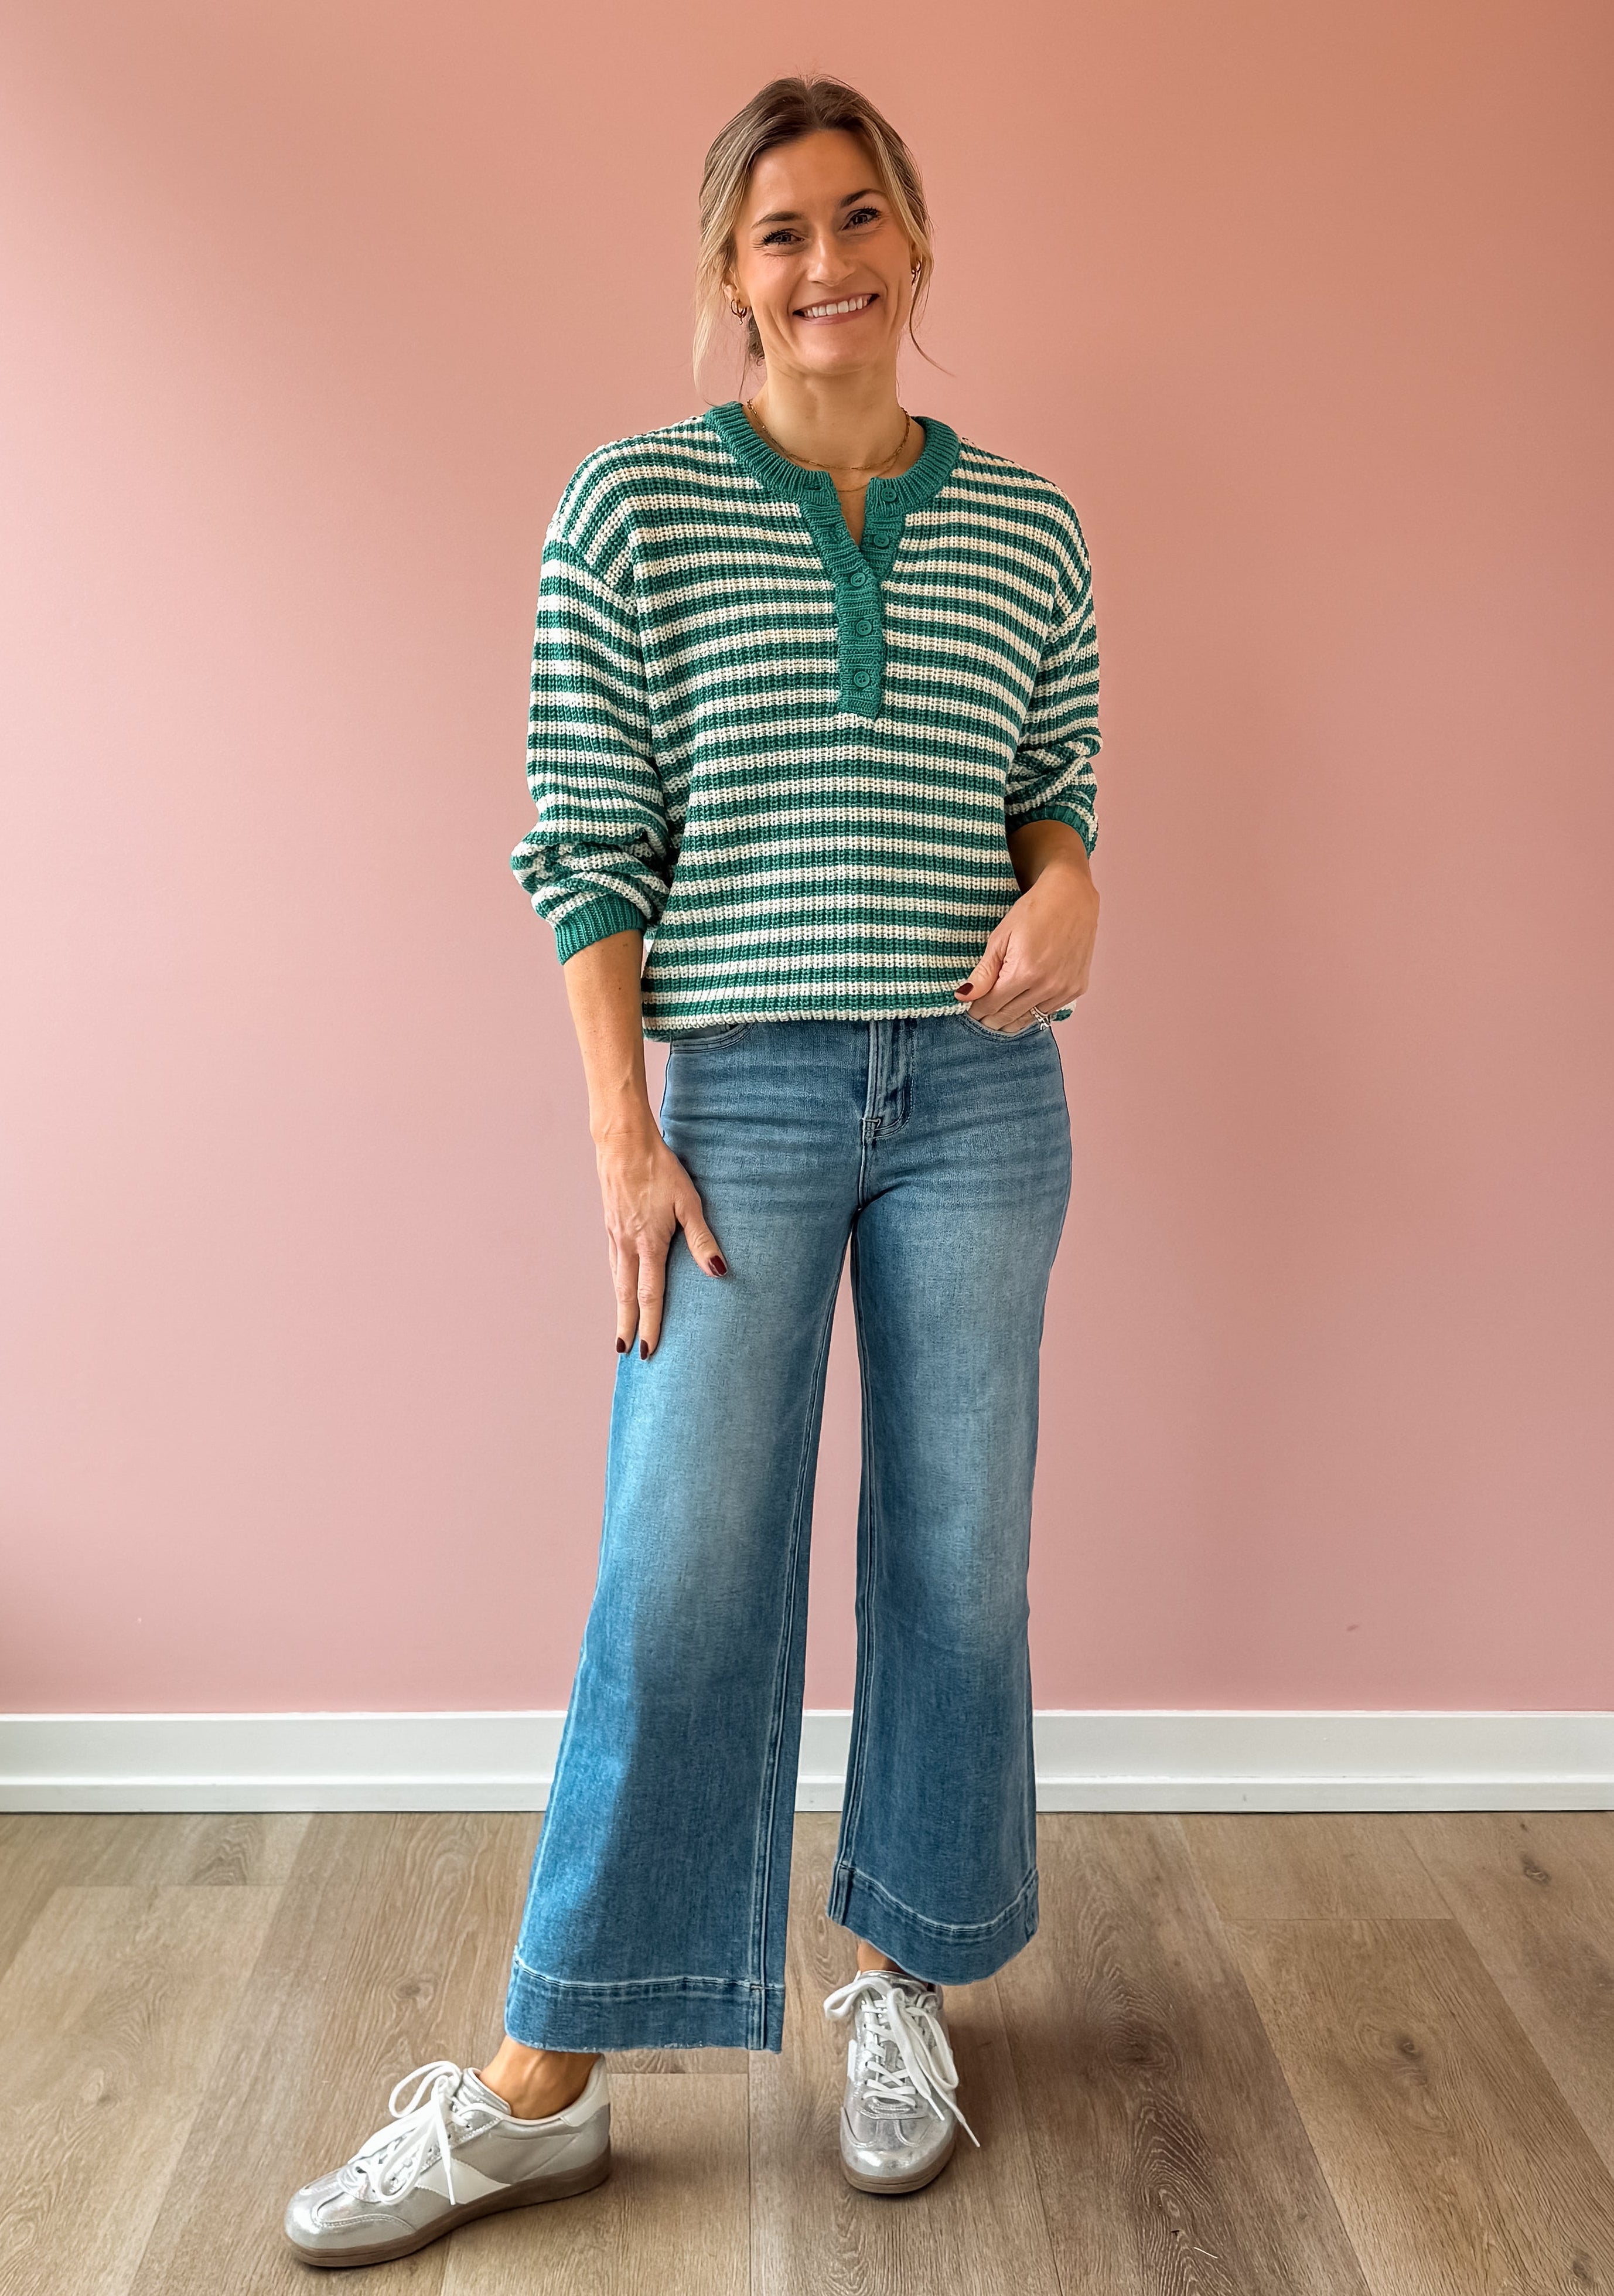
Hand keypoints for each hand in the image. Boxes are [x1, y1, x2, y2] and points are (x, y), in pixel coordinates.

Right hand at [594, 1114, 727, 1358]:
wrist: (622, 1143)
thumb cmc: (660, 1168)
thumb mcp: (688, 1201)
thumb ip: (701, 1238)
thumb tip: (718, 1271)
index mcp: (647, 1244)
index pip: (649, 1295)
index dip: (650, 1325)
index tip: (647, 1351)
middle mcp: (626, 1245)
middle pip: (625, 1295)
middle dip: (627, 1326)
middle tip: (625, 1353)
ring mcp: (614, 1235)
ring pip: (616, 1279)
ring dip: (619, 1307)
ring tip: (622, 1327)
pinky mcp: (610, 1224)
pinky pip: (612, 1262)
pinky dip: (615, 1281)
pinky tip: (620, 1284)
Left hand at [955, 851, 1098, 1030]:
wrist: (1071, 896)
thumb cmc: (1033, 911)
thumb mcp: (1001, 937)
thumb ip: (984, 972)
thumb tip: (963, 996)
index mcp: (1024, 972)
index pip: (991, 1005)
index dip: (976, 1011)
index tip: (968, 1011)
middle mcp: (1047, 986)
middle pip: (1009, 1017)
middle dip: (990, 1019)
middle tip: (979, 1018)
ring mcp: (1065, 989)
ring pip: (1030, 1019)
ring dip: (1011, 1020)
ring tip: (998, 1015)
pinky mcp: (1077, 989)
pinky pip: (1049, 1012)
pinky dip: (1034, 1012)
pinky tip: (1023, 1005)